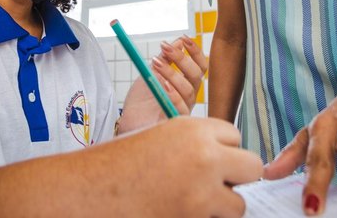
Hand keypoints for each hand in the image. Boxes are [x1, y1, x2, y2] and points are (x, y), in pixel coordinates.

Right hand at [96, 117, 262, 216]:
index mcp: (193, 128)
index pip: (235, 136)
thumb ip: (194, 144)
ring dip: (221, 207)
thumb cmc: (116, 166)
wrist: (85, 193)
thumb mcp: (159, 138)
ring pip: (239, 204)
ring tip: (190, 204)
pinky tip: (179, 214)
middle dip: (235, 178)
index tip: (205, 161)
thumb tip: (226, 158)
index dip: (222, 150)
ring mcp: (203, 192)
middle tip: (211, 186)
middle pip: (251, 166)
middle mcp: (205, 156)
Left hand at [120, 35, 207, 131]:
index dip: (195, 52)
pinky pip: (181, 109)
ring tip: (156, 63)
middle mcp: (188, 97)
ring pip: (188, 90)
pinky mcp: (175, 123)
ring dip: (173, 73)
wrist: (128, 122)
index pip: (200, 66)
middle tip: (164, 48)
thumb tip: (179, 41)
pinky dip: (173, 95)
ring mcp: (184, 110)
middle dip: (181, 59)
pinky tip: (163, 85)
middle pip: (196, 76)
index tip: (184, 38)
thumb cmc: (141, 101)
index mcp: (186, 84)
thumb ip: (166, 59)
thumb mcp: (152, 73)